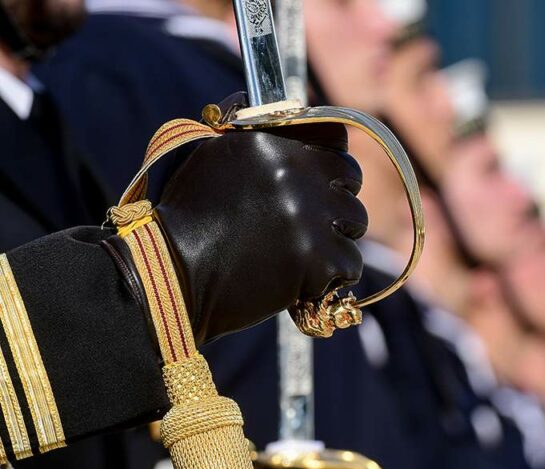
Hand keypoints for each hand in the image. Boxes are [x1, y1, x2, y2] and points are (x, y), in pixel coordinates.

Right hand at [107, 122, 366, 343]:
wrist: (174, 274)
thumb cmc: (187, 216)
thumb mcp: (207, 151)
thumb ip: (245, 121)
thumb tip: (277, 99)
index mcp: (272, 143)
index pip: (335, 137)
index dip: (333, 159)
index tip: (325, 177)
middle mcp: (296, 174)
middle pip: (351, 179)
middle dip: (336, 199)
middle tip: (310, 221)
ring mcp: (309, 217)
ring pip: (355, 222)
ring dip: (335, 238)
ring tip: (300, 252)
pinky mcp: (317, 259)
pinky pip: (349, 264)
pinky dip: (331, 275)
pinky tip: (302, 279)